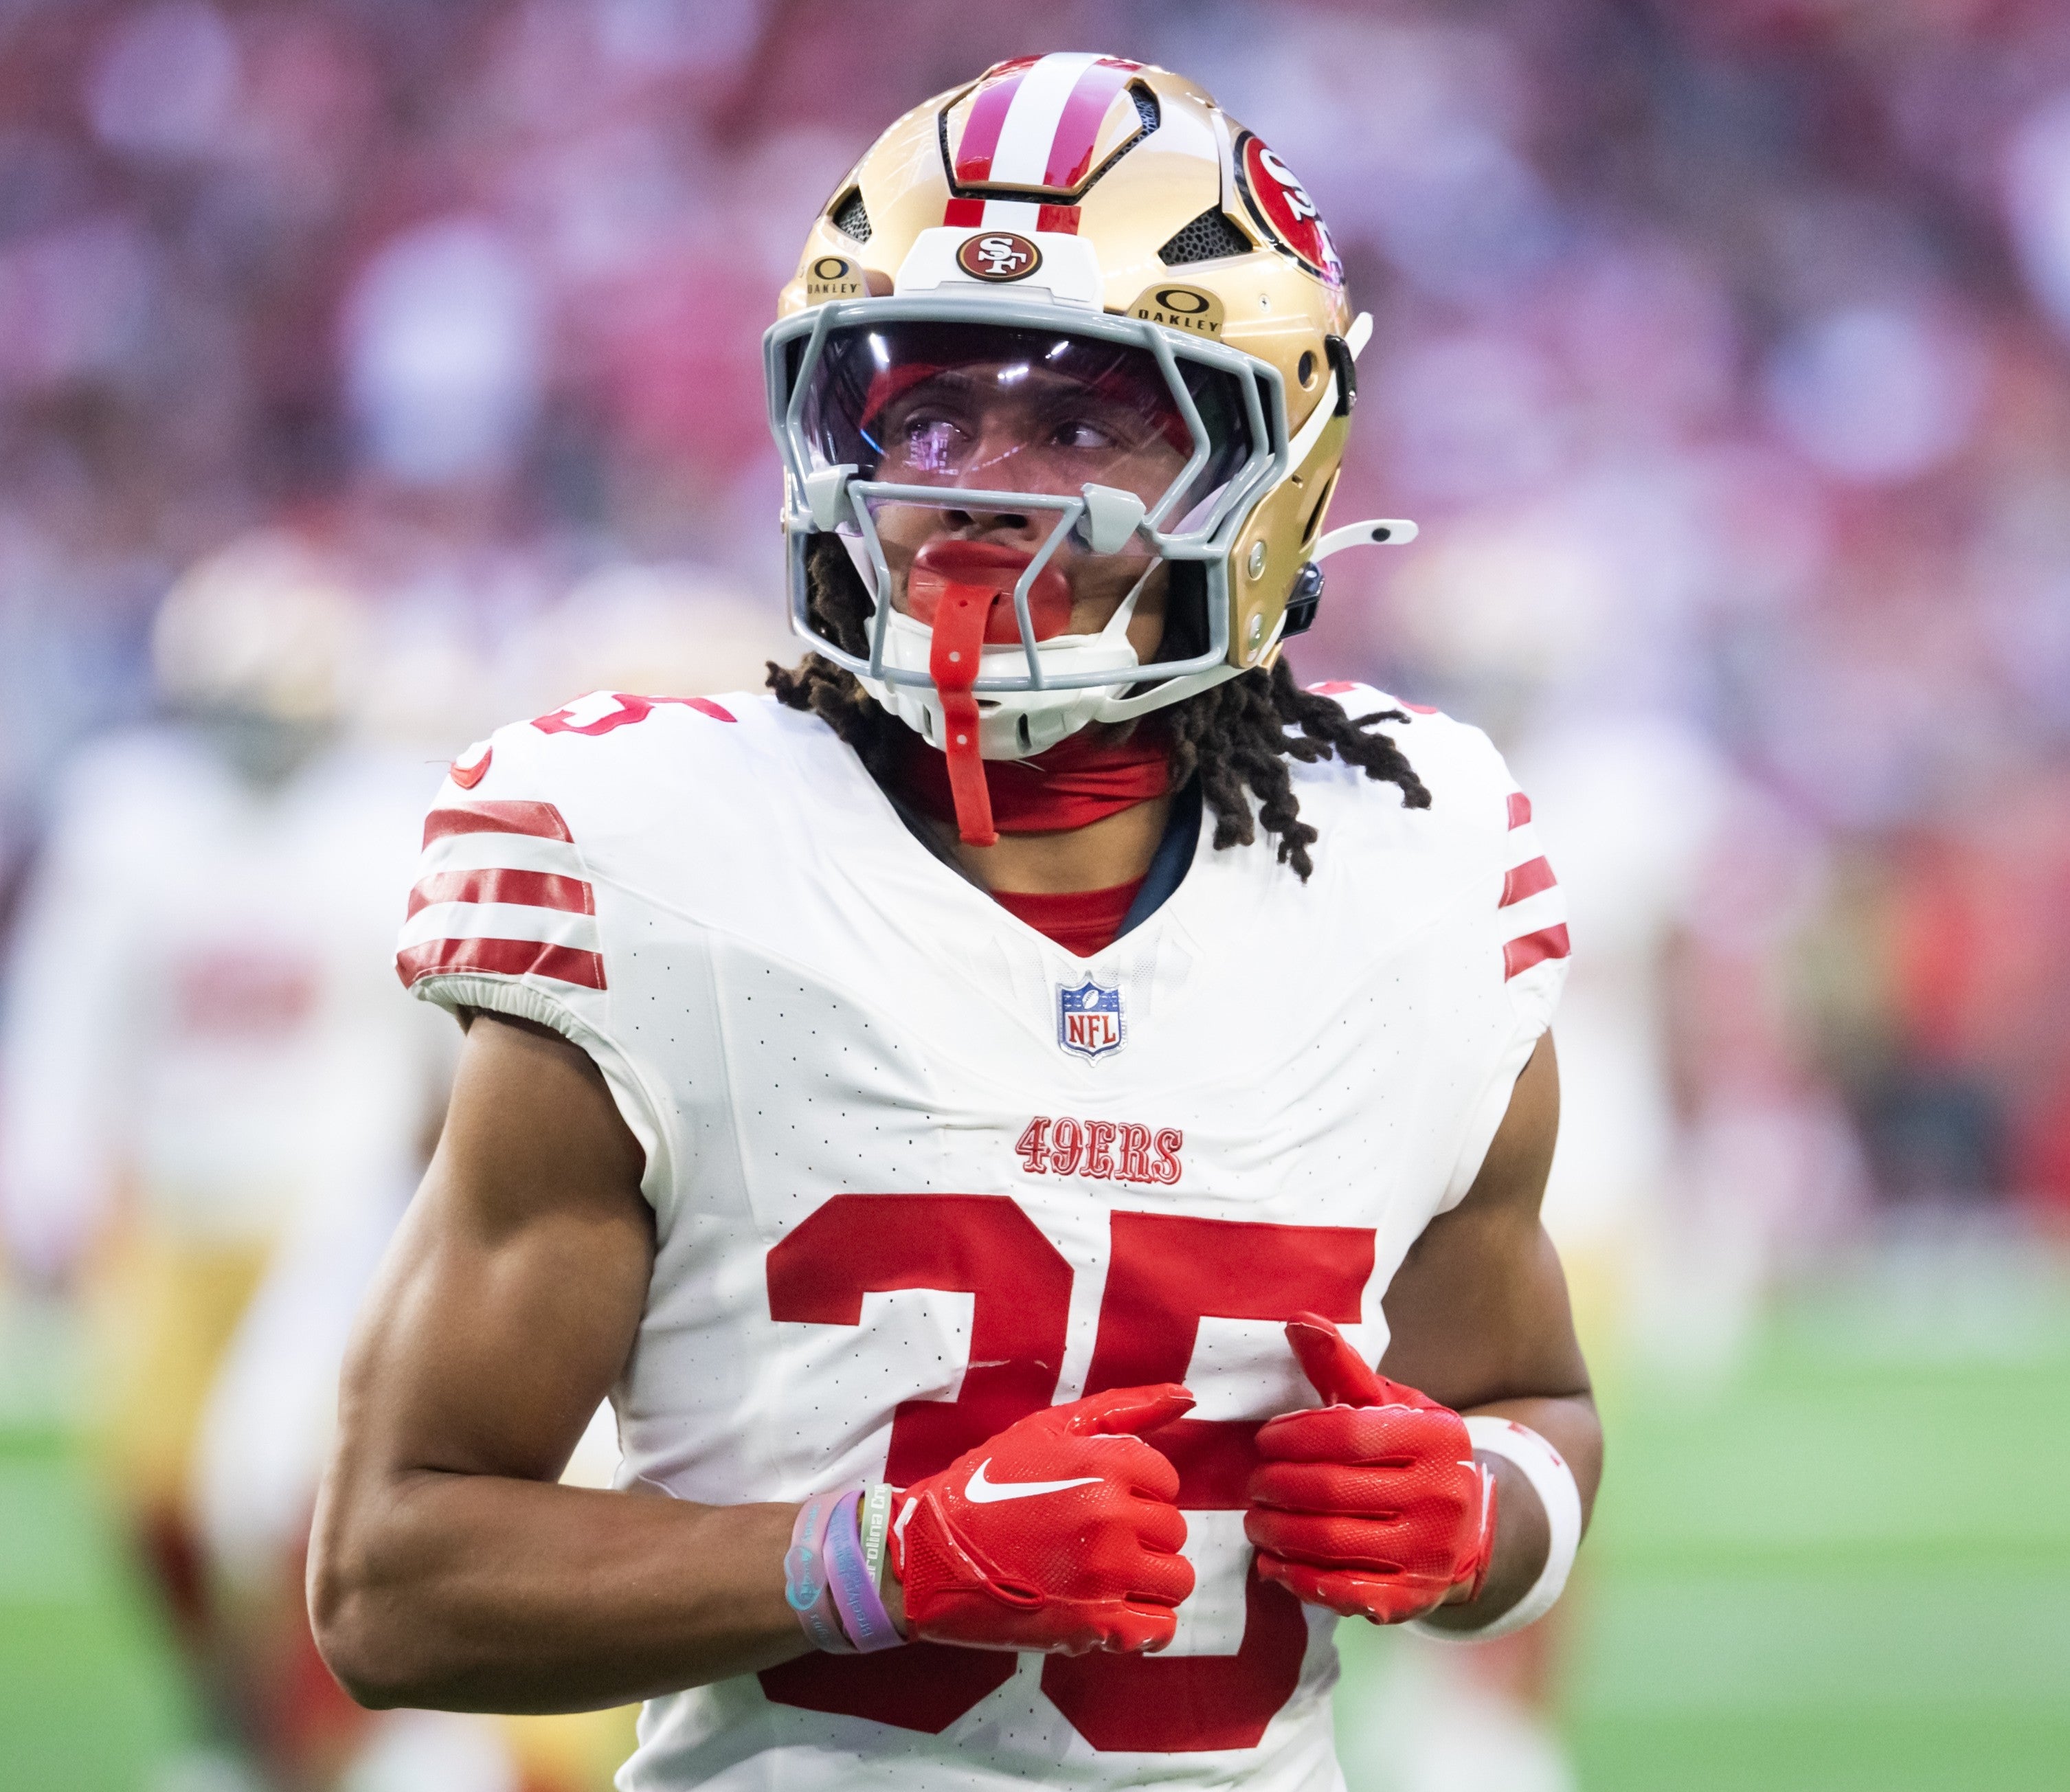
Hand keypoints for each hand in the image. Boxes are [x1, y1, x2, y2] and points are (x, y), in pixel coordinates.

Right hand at [889, 1384, 1195, 1654]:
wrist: (928, 1553)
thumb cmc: (986, 1485)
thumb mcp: (1049, 1429)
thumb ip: (1125, 1409)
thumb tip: (1187, 1395)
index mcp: (1106, 1464)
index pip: (1167, 1482)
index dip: (1138, 1492)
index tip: (1103, 1502)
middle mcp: (1112, 1517)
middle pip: (1173, 1531)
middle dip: (1143, 1536)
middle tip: (1097, 1541)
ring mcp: (1106, 1575)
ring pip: (1175, 1580)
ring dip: (1150, 1580)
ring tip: (1108, 1576)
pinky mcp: (1095, 1626)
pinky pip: (1159, 1628)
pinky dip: (1145, 1624)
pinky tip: (1113, 1611)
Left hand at [1245, 1313, 1495, 1624]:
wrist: (1465, 1528)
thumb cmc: (1411, 1453)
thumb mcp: (1387, 1404)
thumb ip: (1342, 1367)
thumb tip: (1297, 1320)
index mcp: (1437, 1439)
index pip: (1347, 1435)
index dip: (1293, 1437)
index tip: (1264, 1439)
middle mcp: (1442, 1497)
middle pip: (1332, 1491)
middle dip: (1276, 1485)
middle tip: (1253, 1482)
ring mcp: (1429, 1555)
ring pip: (1331, 1542)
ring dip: (1277, 1531)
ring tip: (1254, 1519)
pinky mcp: (1411, 1601)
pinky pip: (1341, 1591)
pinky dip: (1296, 1577)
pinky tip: (1272, 1562)